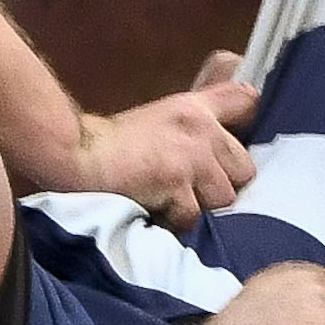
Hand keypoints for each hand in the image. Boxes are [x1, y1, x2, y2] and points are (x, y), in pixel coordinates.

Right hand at [74, 57, 258, 224]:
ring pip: (222, 198)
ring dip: (198, 206)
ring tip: (168, 199)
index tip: (233, 150)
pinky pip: (193, 217)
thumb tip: (243, 105)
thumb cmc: (115, 143)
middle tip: (189, 187)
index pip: (245, 102)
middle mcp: (200, 128)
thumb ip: (201, 117)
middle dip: (220, 184)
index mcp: (195, 109)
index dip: (247, 125)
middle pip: (244, 170)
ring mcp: (190, 156)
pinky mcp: (176, 183)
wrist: (77, 155)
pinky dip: (173, 221)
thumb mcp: (163, 115)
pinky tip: (153, 208)